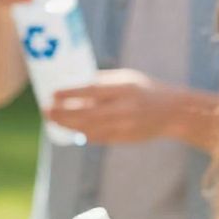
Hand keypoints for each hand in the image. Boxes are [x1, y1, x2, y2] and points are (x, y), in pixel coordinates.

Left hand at [48, 70, 184, 144]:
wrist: (173, 112)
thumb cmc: (146, 90)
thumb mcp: (127, 79)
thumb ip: (103, 82)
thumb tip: (74, 84)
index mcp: (124, 88)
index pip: (92, 91)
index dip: (70, 94)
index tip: (53, 94)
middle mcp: (124, 108)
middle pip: (86, 114)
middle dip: (63, 114)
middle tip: (46, 111)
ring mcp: (124, 126)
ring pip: (90, 128)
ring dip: (69, 125)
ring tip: (53, 120)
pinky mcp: (125, 139)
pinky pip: (98, 138)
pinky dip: (83, 134)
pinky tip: (71, 130)